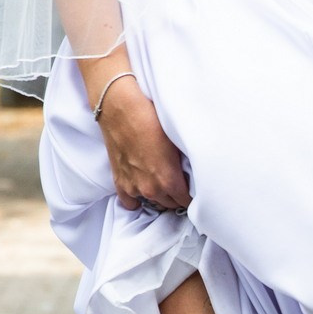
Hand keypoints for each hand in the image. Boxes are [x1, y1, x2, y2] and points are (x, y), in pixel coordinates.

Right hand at [95, 77, 190, 213]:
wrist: (121, 109)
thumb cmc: (151, 119)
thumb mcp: (176, 143)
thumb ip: (183, 165)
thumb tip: (192, 174)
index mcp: (169, 181)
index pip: (187, 201)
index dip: (192, 195)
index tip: (193, 189)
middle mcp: (152, 190)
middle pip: (171, 204)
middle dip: (176, 195)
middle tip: (179, 183)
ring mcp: (134, 188)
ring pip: (153, 202)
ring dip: (159, 196)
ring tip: (161, 183)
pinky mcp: (119, 182)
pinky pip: (130, 203)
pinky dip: (137, 198)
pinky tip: (142, 188)